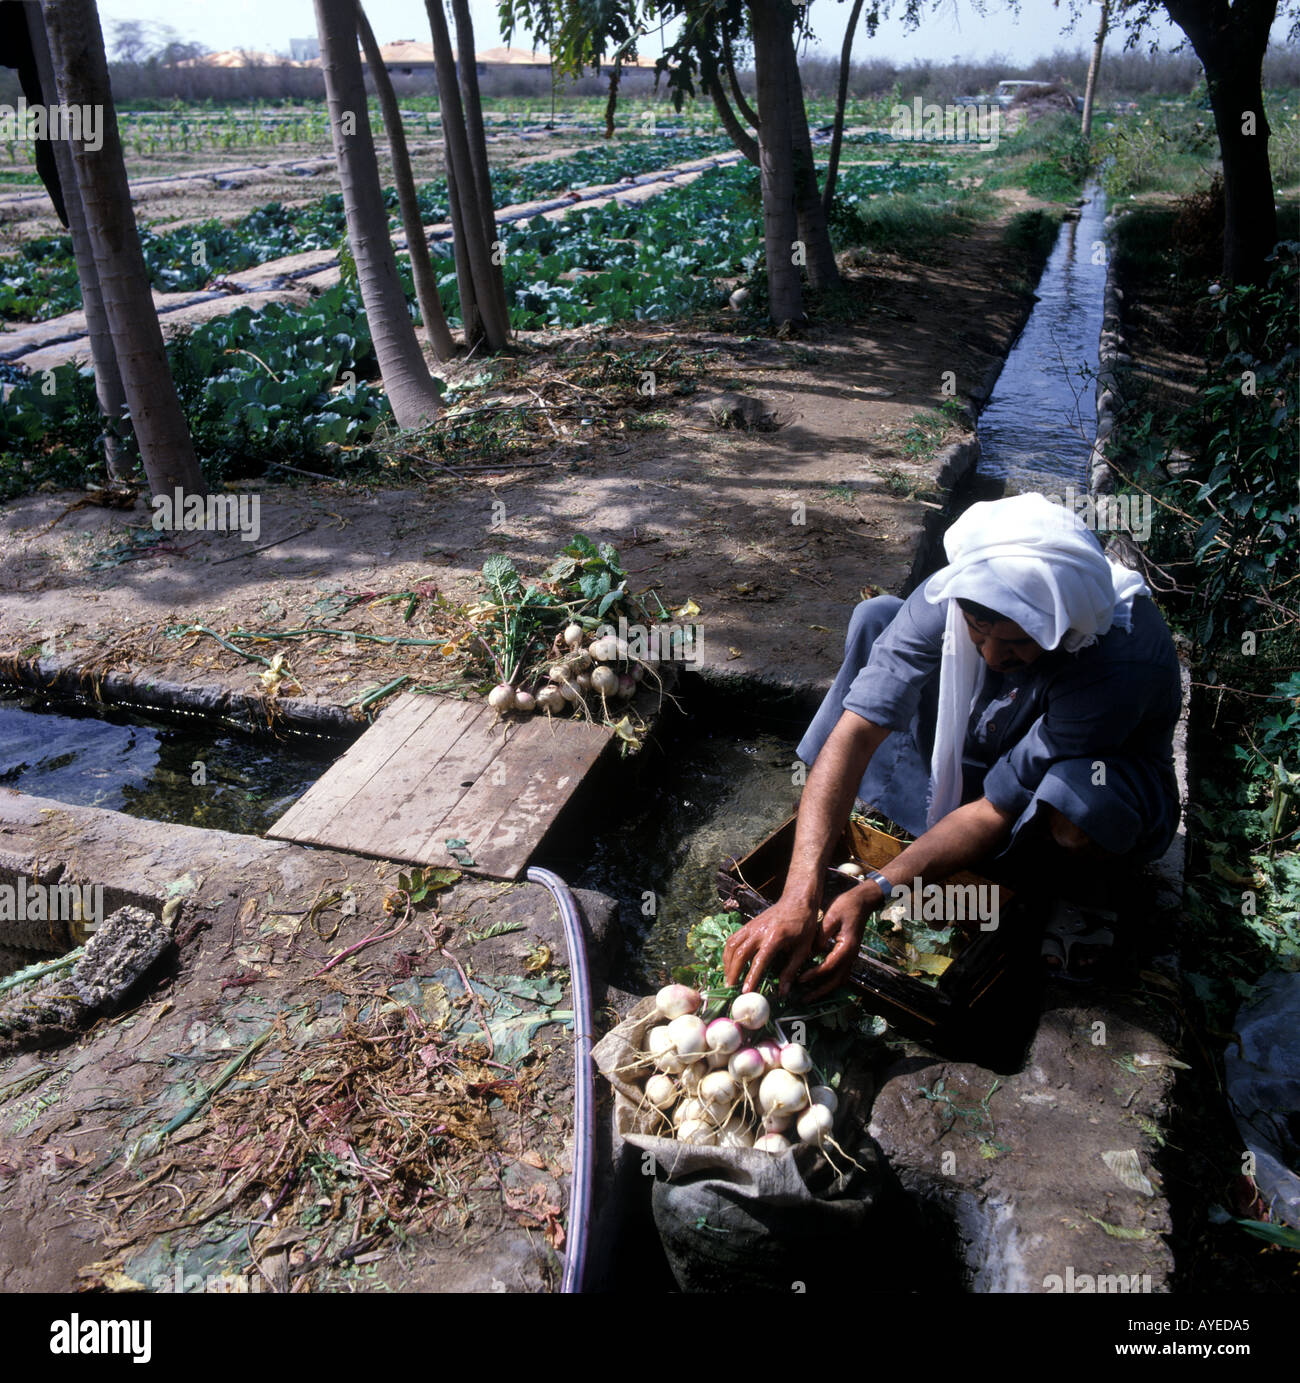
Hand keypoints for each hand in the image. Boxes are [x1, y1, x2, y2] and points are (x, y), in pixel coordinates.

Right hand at [722, 896, 820, 996]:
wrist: (797, 901)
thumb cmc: (803, 926)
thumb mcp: (802, 949)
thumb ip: (791, 970)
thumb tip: (783, 992)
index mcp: (775, 938)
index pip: (759, 961)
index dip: (751, 977)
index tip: (745, 992)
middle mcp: (759, 931)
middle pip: (740, 953)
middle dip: (733, 972)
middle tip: (731, 988)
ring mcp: (751, 926)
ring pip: (732, 945)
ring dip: (727, 963)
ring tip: (728, 978)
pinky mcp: (748, 924)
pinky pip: (733, 938)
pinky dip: (728, 952)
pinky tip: (729, 962)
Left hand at [797, 881, 881, 998]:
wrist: (862, 901)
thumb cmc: (846, 906)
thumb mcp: (830, 917)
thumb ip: (821, 936)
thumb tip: (812, 952)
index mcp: (846, 947)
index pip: (828, 966)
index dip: (813, 974)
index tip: (799, 979)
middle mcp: (851, 955)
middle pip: (836, 980)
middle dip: (820, 991)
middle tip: (804, 999)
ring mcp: (852, 956)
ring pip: (840, 980)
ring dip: (825, 989)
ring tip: (810, 996)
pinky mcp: (849, 955)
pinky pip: (841, 973)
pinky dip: (830, 982)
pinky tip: (819, 984)